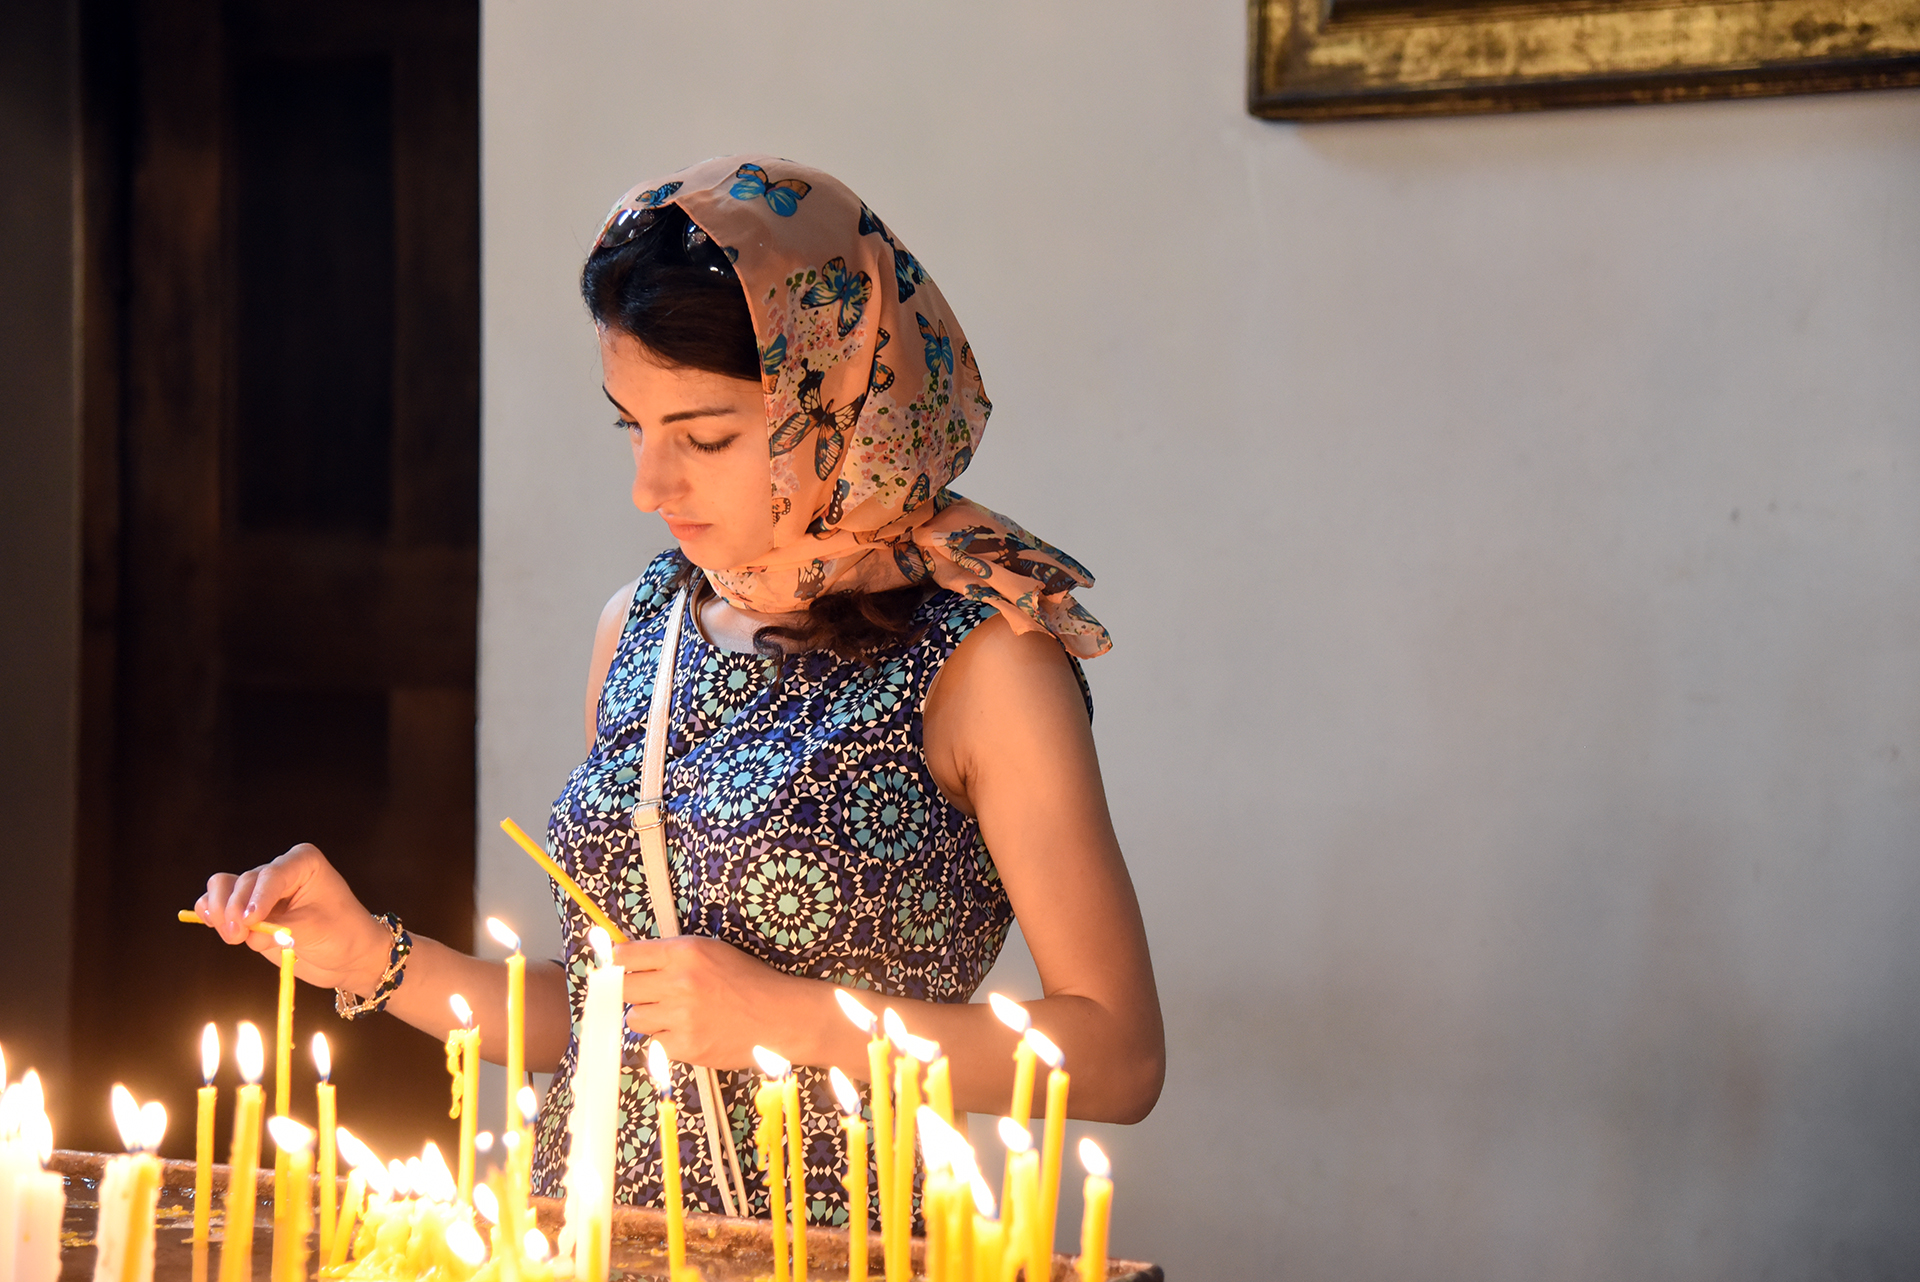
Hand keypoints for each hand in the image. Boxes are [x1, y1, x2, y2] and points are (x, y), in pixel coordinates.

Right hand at [194, 844, 391, 993]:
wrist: (348, 956)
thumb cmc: (343, 934)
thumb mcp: (314, 929)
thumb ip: (277, 928)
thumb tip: (246, 932)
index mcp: (303, 863)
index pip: (271, 875)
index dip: (256, 898)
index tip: (250, 921)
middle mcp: (279, 870)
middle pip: (243, 882)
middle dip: (235, 910)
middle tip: (237, 937)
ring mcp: (261, 891)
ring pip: (224, 887)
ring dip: (221, 911)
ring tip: (232, 936)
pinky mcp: (248, 911)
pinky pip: (218, 902)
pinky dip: (211, 912)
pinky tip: (213, 924)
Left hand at [614, 936, 805, 1069]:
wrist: (779, 1016)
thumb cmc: (749, 982)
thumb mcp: (712, 952)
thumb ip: (672, 954)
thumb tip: (628, 959)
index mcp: (685, 952)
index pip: (626, 956)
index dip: (620, 963)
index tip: (620, 969)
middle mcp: (679, 981)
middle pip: (624, 988)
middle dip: (634, 992)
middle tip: (652, 995)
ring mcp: (681, 1016)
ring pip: (635, 1018)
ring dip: (649, 1017)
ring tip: (676, 1015)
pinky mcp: (685, 1046)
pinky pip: (654, 1044)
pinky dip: (667, 1040)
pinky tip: (689, 1032)